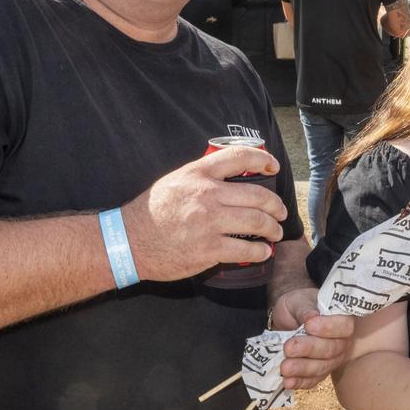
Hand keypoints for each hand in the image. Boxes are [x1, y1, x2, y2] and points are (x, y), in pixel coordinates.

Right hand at [123, 146, 286, 281]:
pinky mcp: (209, 249)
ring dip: (273, 229)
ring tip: (275, 233)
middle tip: (280, 212)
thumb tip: (233, 174)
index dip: (263, 158)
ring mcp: (209, 223)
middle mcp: (207, 195)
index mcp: (198, 174)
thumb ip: (203, 175)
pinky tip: (263, 252)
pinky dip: (260, 252)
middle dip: (276, 206)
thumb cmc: (152, 211)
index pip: (240, 156)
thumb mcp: (176, 180)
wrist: (129, 241)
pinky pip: (246, 250)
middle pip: (258, 196)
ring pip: (257, 223)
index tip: (273, 167)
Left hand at [273, 288, 354, 388]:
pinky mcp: (318, 373)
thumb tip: (311, 316)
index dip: (329, 328)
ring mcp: (331, 360)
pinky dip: (299, 382)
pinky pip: (312, 381)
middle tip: (289, 347)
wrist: (287, 318)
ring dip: (302, 369)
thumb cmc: (299, 305)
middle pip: (332, 350)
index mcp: (341, 320)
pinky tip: (287, 382)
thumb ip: (305, 308)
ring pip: (322, 368)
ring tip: (284, 367)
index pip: (344, 326)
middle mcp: (341, 342)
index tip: (309, 325)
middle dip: (309, 350)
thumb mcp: (300, 301)